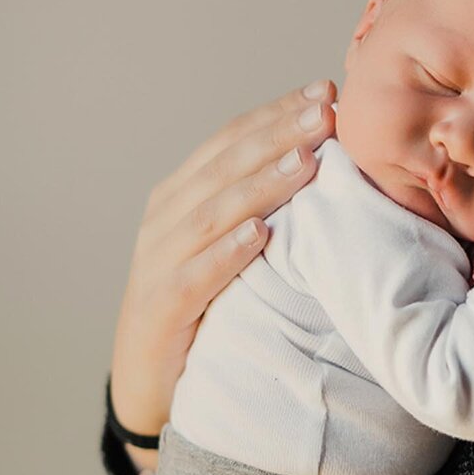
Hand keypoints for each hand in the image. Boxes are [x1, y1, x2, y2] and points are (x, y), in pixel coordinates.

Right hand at [110, 82, 334, 467]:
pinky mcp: (160, 308)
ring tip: (305, 162)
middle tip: (326, 112)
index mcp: (182, 193)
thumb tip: (327, 161)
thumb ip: (262, 205)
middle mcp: (165, 218)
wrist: (146, 383)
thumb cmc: (204, 306)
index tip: (327, 91)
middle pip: (225, 165)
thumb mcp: (229, 246)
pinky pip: (195, 275)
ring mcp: (158, 261)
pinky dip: (225, 252)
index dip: (277, 113)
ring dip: (260, 184)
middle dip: (278, 135)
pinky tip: (258, 235)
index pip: (232, 139)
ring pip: (211, 212)